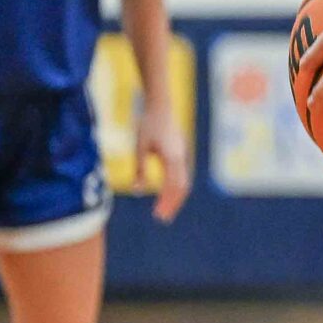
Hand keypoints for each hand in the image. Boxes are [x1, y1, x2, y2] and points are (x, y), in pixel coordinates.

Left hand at [138, 99, 192, 221]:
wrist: (160, 104)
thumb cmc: (148, 124)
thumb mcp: (140, 147)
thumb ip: (140, 169)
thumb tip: (138, 191)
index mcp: (173, 157)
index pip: (173, 186)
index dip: (167, 202)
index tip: (157, 215)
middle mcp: (181, 157)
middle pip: (182, 187)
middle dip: (172, 204)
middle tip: (162, 218)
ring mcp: (183, 154)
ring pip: (184, 181)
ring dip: (175, 197)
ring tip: (164, 208)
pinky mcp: (181, 152)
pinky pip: (182, 174)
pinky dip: (176, 187)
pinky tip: (166, 192)